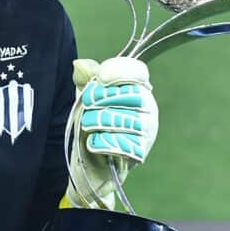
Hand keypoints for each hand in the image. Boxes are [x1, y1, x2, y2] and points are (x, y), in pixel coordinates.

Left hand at [66, 57, 157, 207]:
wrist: (91, 165)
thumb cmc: (93, 127)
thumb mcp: (86, 98)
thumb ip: (85, 79)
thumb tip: (80, 65)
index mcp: (140, 89)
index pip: (136, 70)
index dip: (115, 71)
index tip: (99, 79)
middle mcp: (149, 108)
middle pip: (125, 93)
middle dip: (98, 99)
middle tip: (87, 107)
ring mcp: (148, 131)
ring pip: (118, 118)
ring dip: (94, 122)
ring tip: (89, 126)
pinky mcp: (140, 152)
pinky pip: (116, 142)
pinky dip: (98, 142)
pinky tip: (94, 143)